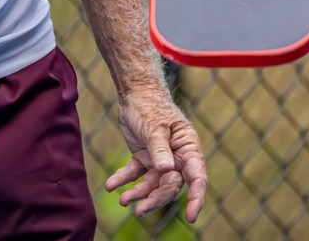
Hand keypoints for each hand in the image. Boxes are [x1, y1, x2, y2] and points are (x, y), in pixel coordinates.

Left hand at [105, 86, 207, 222]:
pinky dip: (124, 180)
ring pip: (152, 184)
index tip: (192, 216)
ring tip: (122, 200)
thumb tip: (167, 171)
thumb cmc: (150, 105)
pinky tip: (111, 185)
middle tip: (140, 210)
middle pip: (170, 186)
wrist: (134, 92)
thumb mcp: (154, 127)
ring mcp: (159, 159)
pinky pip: (135, 174)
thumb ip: (160, 149)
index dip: (197, 197)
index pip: (197, 176)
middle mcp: (176, 157)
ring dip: (138, 193)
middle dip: (156, 199)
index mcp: (187, 147)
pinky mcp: (143, 158)